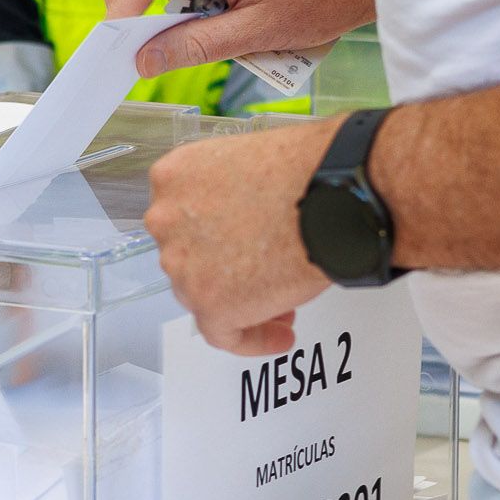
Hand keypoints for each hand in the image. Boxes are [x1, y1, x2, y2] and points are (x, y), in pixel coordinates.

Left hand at [143, 117, 338, 355]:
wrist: (332, 195)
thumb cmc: (307, 170)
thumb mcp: (247, 161)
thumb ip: (230, 194)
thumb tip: (247, 220)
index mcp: (173, 178)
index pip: (182, 218)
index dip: (211, 236)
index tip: (233, 245)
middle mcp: (167, 221)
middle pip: (190, 257)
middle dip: (225, 270)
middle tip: (260, 275)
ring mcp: (183, 265)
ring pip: (203, 296)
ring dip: (240, 302)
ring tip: (281, 304)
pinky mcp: (209, 304)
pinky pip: (224, 335)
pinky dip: (252, 338)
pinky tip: (278, 334)